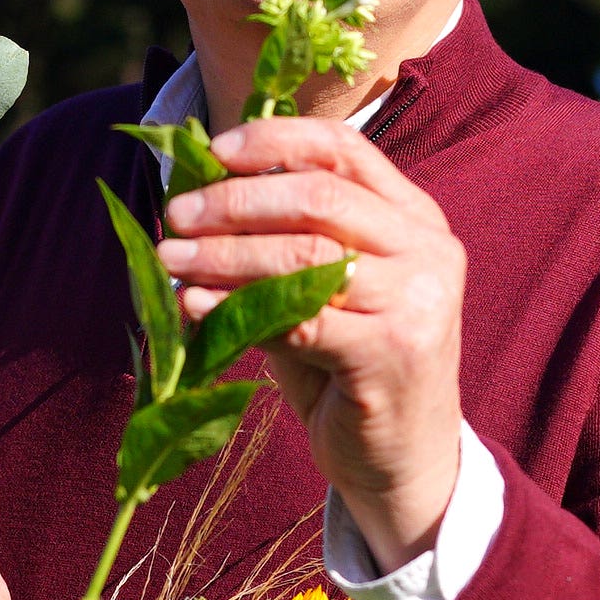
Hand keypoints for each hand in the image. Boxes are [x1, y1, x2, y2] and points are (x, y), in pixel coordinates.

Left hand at [159, 118, 466, 567]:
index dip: (275, 141)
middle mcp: (428, 250)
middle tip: (176, 215)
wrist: (401, 459)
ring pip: (305, 255)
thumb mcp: (327, 289)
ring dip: (225, 254)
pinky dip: (236, 307)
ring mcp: (418, 301)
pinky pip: (299, 319)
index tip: (214, 151)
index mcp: (416, 217)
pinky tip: (194, 305)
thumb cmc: (350, 367)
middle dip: (235, 201)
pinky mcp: (393, 353)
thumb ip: (285, 239)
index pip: (344, 150)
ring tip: (171, 257)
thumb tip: (195, 191)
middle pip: (318, 197)